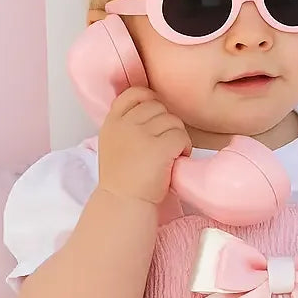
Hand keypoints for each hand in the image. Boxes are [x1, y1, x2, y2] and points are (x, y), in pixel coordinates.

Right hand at [97, 86, 192, 205]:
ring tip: (170, 155)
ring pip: (173, 121)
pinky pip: (181, 136)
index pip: (134, 93)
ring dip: (177, 137)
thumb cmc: (123, 180)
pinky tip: (177, 160)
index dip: (150, 99)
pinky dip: (185, 148)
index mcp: (112, 122)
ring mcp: (142, 134)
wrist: (123, 204)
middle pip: (158, 107)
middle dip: (166, 124)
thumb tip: (149, 107)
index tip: (156, 117)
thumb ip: (125, 125)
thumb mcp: (113, 144)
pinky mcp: (159, 147)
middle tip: (164, 145)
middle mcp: (125, 124)